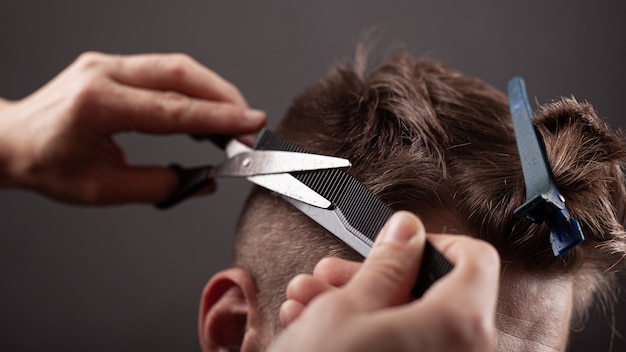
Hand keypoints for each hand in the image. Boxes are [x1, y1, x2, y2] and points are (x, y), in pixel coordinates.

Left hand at [0, 52, 265, 204]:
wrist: (11, 141)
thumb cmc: (46, 164)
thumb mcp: (101, 189)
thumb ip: (157, 184)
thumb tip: (202, 180)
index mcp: (97, 105)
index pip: (173, 110)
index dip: (218, 119)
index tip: (250, 125)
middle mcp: (104, 73)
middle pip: (181, 74)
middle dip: (225, 97)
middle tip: (250, 124)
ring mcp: (109, 64)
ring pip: (177, 67)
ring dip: (213, 91)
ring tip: (235, 119)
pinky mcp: (115, 66)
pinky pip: (165, 71)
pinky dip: (194, 89)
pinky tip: (206, 109)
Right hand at [270, 211, 500, 351]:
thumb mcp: (347, 308)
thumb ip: (389, 263)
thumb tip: (409, 231)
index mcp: (459, 326)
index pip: (476, 260)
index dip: (435, 244)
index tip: (398, 246)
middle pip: (435, 296)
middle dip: (377, 278)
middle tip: (332, 274)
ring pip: (410, 328)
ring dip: (360, 308)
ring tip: (309, 303)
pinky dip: (368, 340)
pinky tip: (319, 331)